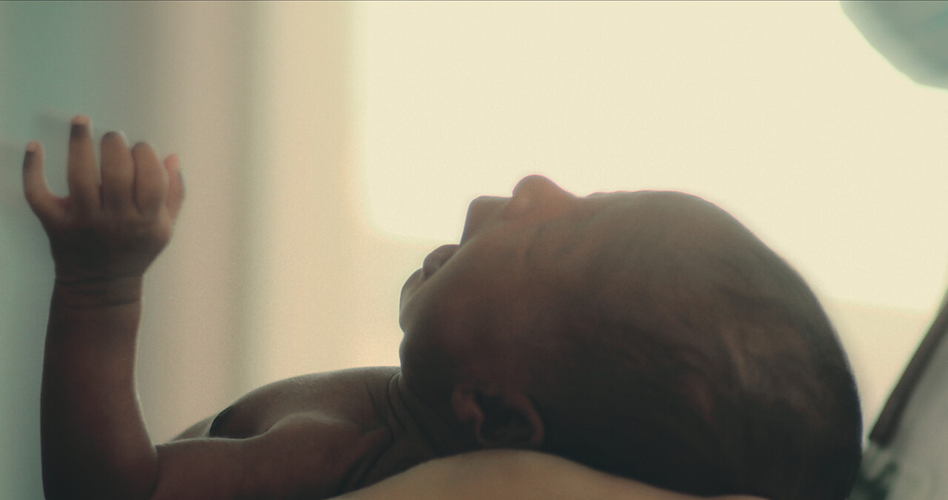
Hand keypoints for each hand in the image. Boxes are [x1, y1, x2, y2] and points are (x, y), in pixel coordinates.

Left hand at [23, 116, 184, 283]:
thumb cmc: (135, 251)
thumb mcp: (164, 228)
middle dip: (115, 143)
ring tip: (81, 121)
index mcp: (147, 220)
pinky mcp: (55, 225)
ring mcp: (84, 223)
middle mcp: (116, 221)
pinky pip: (38, 193)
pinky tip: (35, 146)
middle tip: (112, 137)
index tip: (138, 149)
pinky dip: (32, 168)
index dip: (145, 152)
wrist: (100, 288)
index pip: (150, 175)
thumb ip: (173, 193)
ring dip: (79, 142)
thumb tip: (172, 156)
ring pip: (79, 175)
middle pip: (116, 171)